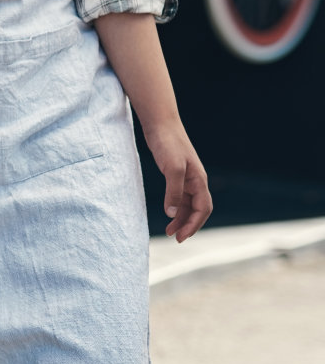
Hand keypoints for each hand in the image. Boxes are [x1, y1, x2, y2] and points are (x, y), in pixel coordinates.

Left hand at [143, 119, 212, 241]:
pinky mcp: (176, 174)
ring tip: (168, 231)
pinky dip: (175, 207)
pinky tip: (168, 214)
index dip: (194, 225)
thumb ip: (173, 191)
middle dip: (189, 225)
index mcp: (199, 180)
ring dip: (180, 219)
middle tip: (175, 239)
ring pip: (188, 204)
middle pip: (197, 209)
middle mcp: (196, 181)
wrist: (161, 124)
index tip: (181, 237)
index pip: (203, 209)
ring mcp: (187, 178)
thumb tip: (171, 213)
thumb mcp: (172, 167)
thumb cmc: (168, 143)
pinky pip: (180, 196)